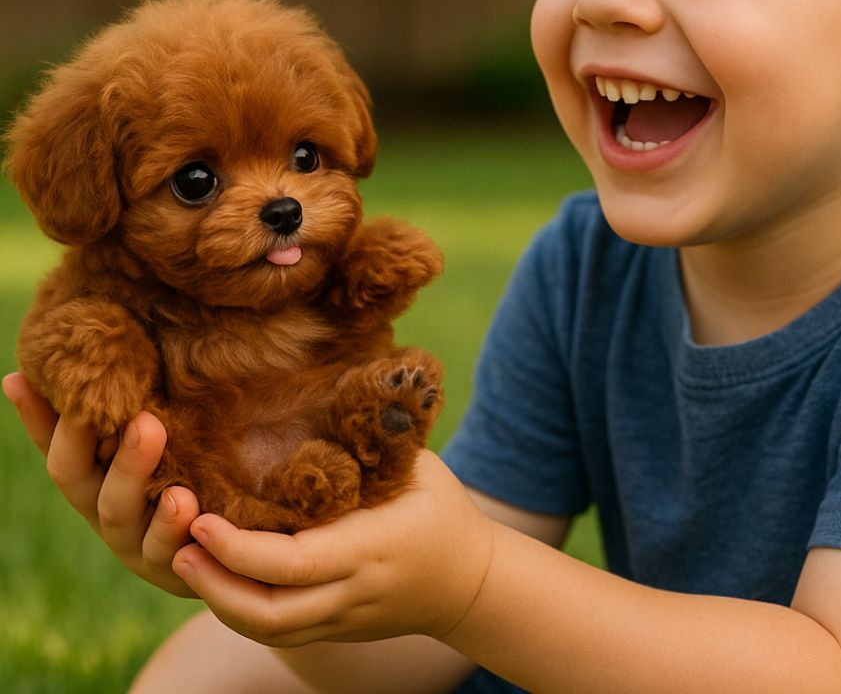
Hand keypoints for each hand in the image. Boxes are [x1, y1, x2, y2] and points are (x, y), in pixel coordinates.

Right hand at [3, 371, 199, 596]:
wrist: (224, 553)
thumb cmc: (188, 481)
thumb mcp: (167, 443)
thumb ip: (138, 409)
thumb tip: (113, 351)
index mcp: (93, 474)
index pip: (55, 439)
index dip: (35, 413)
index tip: (18, 378)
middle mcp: (102, 505)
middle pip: (75, 474)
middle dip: (83, 437)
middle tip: (132, 411)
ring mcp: (132, 539)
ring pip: (118, 512)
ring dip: (134, 478)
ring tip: (155, 445)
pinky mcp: (169, 565)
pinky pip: (168, 552)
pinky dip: (175, 532)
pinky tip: (193, 509)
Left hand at [172, 450, 494, 648]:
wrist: (472, 582)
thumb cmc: (443, 508)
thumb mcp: (418, 467)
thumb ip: (371, 447)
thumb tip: (323, 399)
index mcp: (372, 548)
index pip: (295, 563)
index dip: (239, 549)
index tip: (201, 517)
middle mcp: (353, 592)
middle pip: (270, 612)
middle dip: (214, 585)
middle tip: (177, 546)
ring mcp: (343, 619)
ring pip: (268, 630)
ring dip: (219, 601)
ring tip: (184, 560)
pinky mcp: (334, 630)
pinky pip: (279, 631)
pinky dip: (241, 610)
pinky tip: (216, 579)